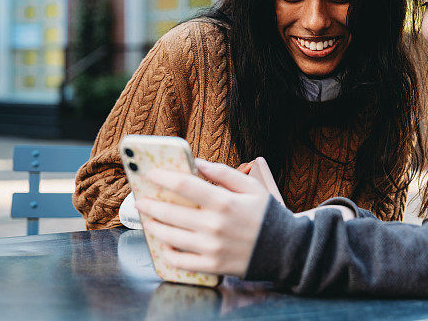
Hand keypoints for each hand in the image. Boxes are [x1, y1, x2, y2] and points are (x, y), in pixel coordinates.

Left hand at [135, 159, 270, 276]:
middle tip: (141, 200)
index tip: (151, 173)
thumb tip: (199, 162)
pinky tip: (165, 243)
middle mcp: (215, 225)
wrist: (286, 249)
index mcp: (225, 202)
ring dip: (154, 226)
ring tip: (149, 219)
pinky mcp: (212, 265)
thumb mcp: (252, 187)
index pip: (184, 186)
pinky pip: (180, 260)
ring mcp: (212, 248)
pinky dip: (168, 252)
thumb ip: (224, 173)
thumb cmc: (267, 215)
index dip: (163, 177)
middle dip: (150, 204)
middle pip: (171, 212)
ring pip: (170, 237)